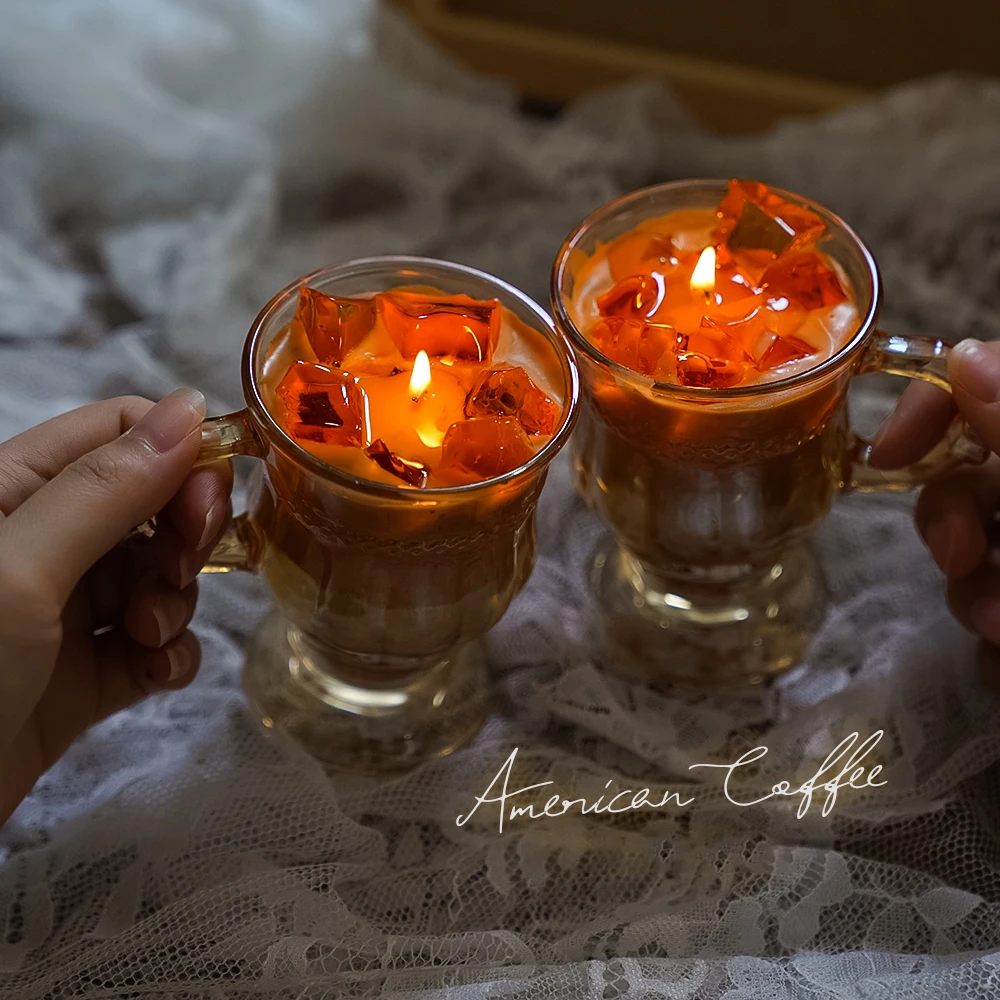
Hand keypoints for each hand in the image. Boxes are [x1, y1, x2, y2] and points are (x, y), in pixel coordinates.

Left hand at [0, 390, 231, 824]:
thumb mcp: (20, 570)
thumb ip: (107, 489)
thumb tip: (191, 408)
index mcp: (15, 491)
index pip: (121, 432)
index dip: (179, 455)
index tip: (207, 505)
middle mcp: (44, 543)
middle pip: (153, 504)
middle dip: (183, 536)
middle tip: (180, 572)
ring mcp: (64, 613)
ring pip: (160, 577)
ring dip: (174, 602)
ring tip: (145, 637)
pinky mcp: (83, 678)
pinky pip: (153, 646)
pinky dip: (168, 655)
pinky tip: (154, 673)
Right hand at [872, 339, 999, 663]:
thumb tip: (962, 356)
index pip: (984, 386)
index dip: (933, 409)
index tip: (889, 456)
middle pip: (967, 480)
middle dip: (951, 526)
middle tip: (961, 560)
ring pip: (974, 562)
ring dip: (973, 601)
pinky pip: (988, 633)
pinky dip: (991, 657)